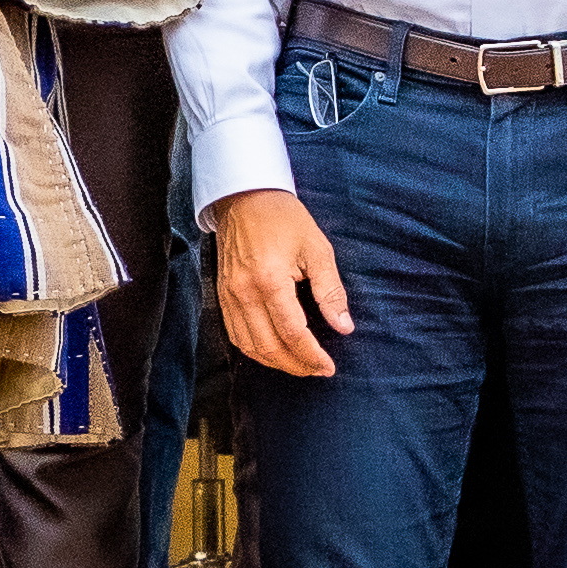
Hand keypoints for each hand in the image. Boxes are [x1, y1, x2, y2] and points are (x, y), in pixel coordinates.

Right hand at [214, 191, 353, 378]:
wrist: (245, 198)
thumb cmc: (285, 219)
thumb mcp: (317, 250)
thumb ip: (331, 291)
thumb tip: (344, 327)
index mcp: (270, 280)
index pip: (292, 333)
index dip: (312, 355)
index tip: (328, 367)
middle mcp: (244, 293)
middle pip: (269, 347)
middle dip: (296, 365)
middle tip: (317, 370)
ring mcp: (229, 296)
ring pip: (250, 346)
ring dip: (275, 362)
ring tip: (299, 365)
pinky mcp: (222, 295)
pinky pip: (235, 334)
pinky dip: (255, 350)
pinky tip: (273, 351)